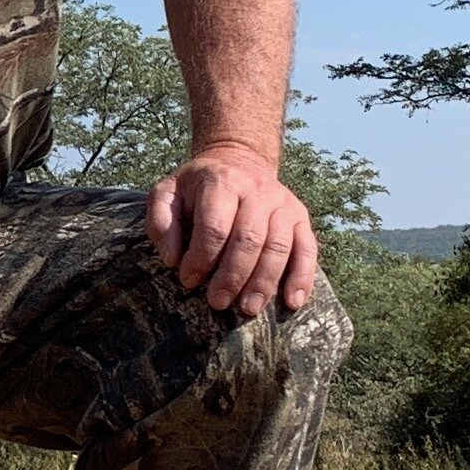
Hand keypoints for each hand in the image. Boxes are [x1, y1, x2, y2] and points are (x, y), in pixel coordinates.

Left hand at [147, 145, 320, 314]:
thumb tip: (172, 258)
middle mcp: (257, 191)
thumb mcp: (168, 192)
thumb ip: (161, 222)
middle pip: (250, 239)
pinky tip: (292, 302)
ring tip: (248, 309)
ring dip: (264, 282)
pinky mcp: (301, 218)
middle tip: (217, 302)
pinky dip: (302, 278)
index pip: (215, 226)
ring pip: (279, 247)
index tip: (188, 280)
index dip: (201, 258)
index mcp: (222, 182)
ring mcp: (283, 204)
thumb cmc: (198, 186)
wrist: (239, 160)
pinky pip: (307, 249)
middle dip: (233, 276)